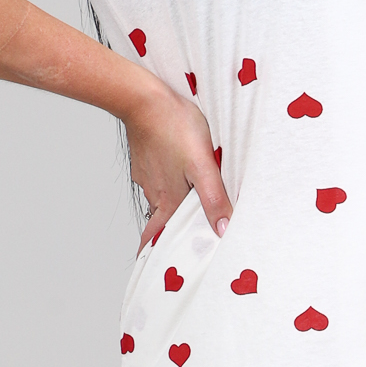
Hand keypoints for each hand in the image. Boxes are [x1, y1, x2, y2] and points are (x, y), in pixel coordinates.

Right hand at [124, 73, 232, 250]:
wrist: (143, 98)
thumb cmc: (175, 126)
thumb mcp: (203, 164)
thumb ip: (213, 198)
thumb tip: (223, 230)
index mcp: (168, 199)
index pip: (157, 237)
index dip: (156, 253)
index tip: (154, 268)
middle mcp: (154, 191)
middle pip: (160, 220)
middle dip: (166, 233)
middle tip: (174, 244)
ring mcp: (147, 174)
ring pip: (160, 198)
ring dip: (170, 206)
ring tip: (186, 209)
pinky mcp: (145, 158)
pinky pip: (156, 178)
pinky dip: (166, 183)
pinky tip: (177, 174)